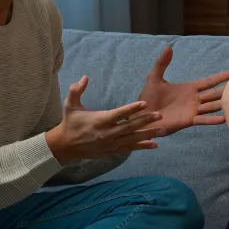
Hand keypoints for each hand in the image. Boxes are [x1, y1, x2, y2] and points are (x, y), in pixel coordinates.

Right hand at [46, 76, 164, 163]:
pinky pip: (129, 148)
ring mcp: (110, 143)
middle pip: (130, 126)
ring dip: (148, 134)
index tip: (145, 103)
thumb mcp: (69, 104)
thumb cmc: (70, 122)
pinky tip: (154, 144)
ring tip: (163, 130)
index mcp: (99, 120)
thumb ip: (76, 90)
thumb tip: (85, 77)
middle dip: (146, 121)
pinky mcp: (112, 150)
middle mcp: (107, 133)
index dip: (132, 109)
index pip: (119, 114)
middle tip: (160, 115)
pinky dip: (142, 146)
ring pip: (132, 138)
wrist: (65, 145)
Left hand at [136, 46, 228, 135]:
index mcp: (189, 88)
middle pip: (214, 94)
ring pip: (212, 106)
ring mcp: (193, 110)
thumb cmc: (148, 97)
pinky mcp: (188, 120)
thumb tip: (169, 47)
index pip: (208, 82)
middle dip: (227, 90)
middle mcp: (194, 99)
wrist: (142, 115)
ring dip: (224, 104)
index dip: (220, 77)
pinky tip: (224, 119)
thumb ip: (162, 63)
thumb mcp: (154, 77)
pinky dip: (213, 120)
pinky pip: (203, 119)